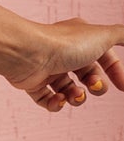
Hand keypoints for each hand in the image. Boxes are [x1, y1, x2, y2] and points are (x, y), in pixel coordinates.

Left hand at [6, 18, 123, 112]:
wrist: (26, 53)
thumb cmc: (65, 44)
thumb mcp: (103, 36)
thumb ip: (123, 36)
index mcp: (81, 39)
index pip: (104, 56)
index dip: (116, 71)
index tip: (123, 87)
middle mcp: (64, 52)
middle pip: (87, 75)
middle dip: (96, 86)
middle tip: (93, 87)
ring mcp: (48, 68)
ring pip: (69, 90)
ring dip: (77, 97)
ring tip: (74, 95)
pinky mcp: (32, 83)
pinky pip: (48, 100)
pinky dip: (56, 104)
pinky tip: (58, 99)